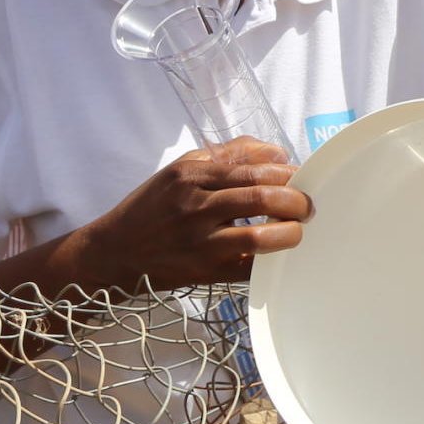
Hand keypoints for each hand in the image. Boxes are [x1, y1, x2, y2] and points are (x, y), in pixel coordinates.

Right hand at [69, 137, 309, 292]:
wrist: (116, 252)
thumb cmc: (153, 207)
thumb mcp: (181, 169)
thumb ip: (229, 154)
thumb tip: (276, 152)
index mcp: (191, 175)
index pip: (253, 169)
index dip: (287, 173)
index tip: (301, 177)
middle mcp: (195, 206)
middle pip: (262, 197)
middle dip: (297, 200)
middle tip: (308, 205)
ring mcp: (200, 242)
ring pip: (260, 234)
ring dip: (290, 230)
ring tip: (298, 227)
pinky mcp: (205, 272)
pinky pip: (249, 265)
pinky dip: (270, 258)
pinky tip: (276, 251)